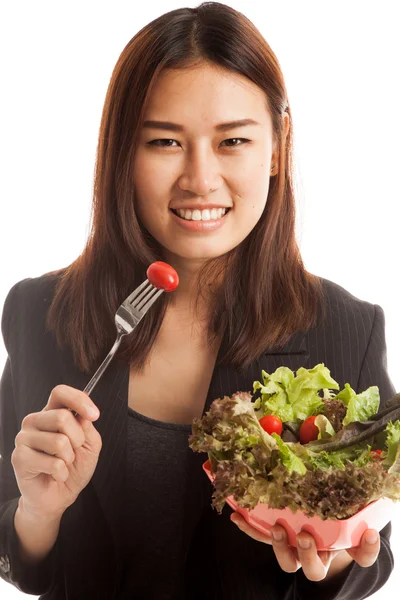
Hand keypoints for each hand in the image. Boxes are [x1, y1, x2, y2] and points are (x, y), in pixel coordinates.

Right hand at [11, 385, 101, 520]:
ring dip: (69, 458)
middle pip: (62, 416)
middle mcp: (35, 421)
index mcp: (51, 413)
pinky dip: (62, 472)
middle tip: (74, 450)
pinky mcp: (19, 458)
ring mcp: (24, 438)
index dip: (79, 400)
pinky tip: (55, 475)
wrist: (58, 496)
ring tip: (63, 464)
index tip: (94, 415)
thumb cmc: (73, 468)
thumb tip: (83, 415)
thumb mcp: (89, 444)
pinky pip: (53, 463)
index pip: (60, 393)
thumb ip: (87, 427)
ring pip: (59, 441)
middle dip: (78, 438)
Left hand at [230, 513, 379, 581]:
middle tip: (306, 536)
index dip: (366, 548)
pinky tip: (236, 516)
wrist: (312, 523)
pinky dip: (249, 528)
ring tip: (277, 529)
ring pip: (288, 561)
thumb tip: (367, 525)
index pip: (359, 555)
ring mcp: (295, 552)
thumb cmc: (330, 521)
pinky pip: (262, 538)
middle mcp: (318, 557)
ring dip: (280, 546)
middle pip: (313, 568)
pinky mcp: (276, 540)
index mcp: (341, 549)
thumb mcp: (345, 518)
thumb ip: (356, 519)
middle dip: (308, 554)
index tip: (369, 533)